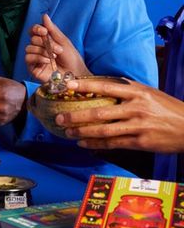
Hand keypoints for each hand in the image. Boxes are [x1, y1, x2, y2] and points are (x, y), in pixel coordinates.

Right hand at [25, 14, 90, 82]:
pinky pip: (28, 58)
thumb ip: (52, 29)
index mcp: (45, 41)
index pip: (33, 31)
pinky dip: (38, 58)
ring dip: (42, 51)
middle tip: (57, 49)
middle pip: (32, 39)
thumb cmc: (72, 59)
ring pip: (28, 48)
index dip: (36, 28)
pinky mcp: (32, 68)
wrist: (76, 74)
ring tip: (54, 56)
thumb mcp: (63, 41)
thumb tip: (44, 16)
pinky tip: (48, 61)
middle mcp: (38, 49)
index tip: (44, 31)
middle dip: (44, 42)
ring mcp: (35, 59)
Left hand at [55, 78, 183, 152]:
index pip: (105, 86)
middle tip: (59, 116)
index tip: (68, 84)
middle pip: (99, 111)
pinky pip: (113, 143)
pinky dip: (96, 143)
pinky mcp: (141, 142)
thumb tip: (100, 87)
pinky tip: (83, 143)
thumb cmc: (167, 108)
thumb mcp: (149, 93)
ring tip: (67, 131)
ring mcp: (139, 125)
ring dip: (82, 131)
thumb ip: (127, 90)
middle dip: (76, 115)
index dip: (85, 85)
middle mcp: (136, 107)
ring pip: (104, 129)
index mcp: (137, 91)